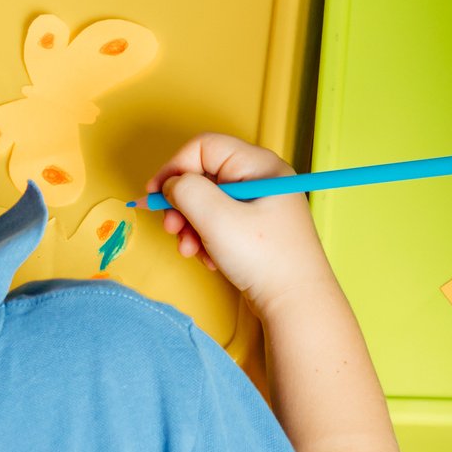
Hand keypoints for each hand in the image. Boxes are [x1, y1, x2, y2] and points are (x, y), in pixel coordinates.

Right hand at [146, 133, 339, 319]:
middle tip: (171, 228)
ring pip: (208, 202)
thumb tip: (172, 185)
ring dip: (191, 226)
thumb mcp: (217, 219)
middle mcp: (261, 179)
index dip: (175, 166)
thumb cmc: (265, 259)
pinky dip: (207, 239)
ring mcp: (260, 205)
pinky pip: (219, 222)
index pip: (205, 147)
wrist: (296, 304)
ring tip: (190, 250)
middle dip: (182, 203)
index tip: (156, 194)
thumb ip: (186, 191)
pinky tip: (210, 260)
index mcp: (259, 166)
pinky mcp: (255, 229)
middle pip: (204, 175)